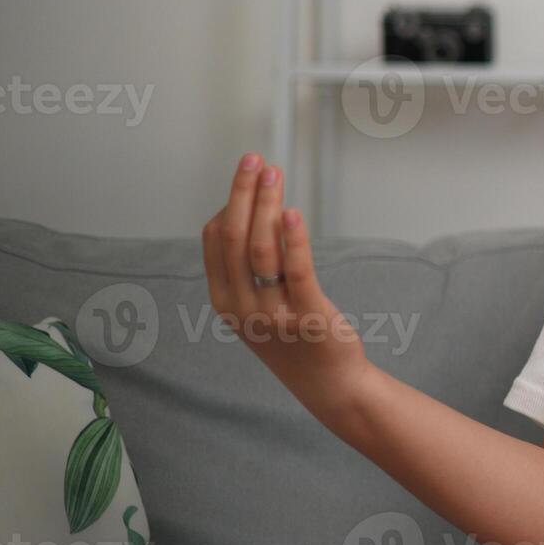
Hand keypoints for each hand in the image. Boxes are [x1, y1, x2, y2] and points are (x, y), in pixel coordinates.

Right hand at [201, 153, 371, 422]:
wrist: (328, 384)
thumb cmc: (293, 337)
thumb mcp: (256, 305)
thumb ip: (246, 268)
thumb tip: (244, 210)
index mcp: (224, 302)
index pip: (215, 242)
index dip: (228, 202)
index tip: (246, 173)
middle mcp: (241, 308)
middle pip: (234, 239)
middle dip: (242, 194)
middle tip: (255, 160)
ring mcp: (273, 314)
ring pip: (261, 249)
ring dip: (266, 205)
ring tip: (275, 175)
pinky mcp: (308, 317)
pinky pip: (295, 271)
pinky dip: (293, 239)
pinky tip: (292, 212)